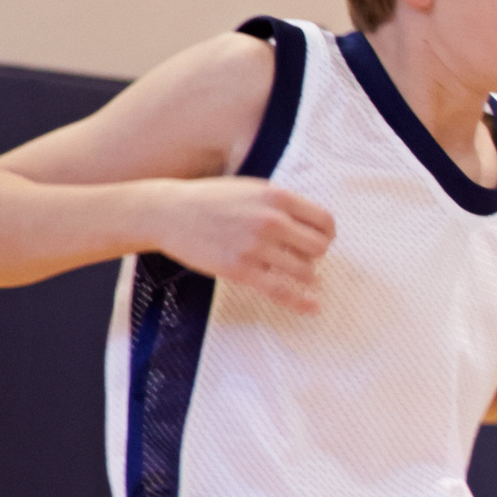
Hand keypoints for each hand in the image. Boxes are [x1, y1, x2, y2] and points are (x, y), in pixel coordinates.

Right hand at [147, 174, 336, 310]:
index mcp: (277, 197)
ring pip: (304, 271)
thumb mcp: (251, 189)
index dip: (327, 235)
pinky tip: (313, 307)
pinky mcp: (240, 269)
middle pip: (319, 248)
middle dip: (315, 255)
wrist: (169, 213)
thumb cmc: (211, 200)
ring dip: (305, 276)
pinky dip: (301, 301)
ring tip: (296, 274)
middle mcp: (270, 221)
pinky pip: (281, 290)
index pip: (324, 221)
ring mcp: (255, 246)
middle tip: (303, 257)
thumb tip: (311, 224)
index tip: (321, 241)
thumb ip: (282, 204)